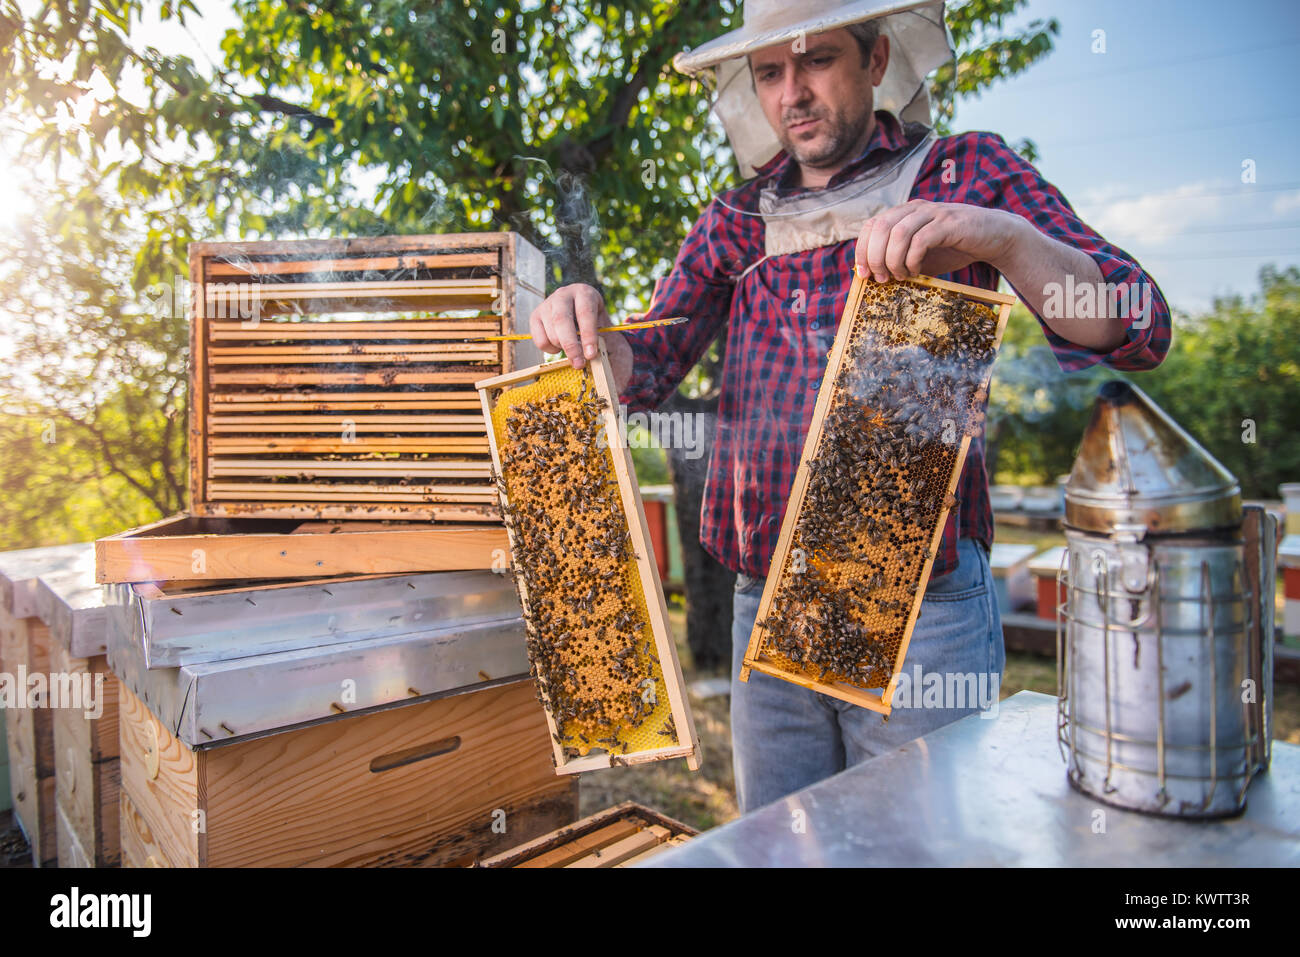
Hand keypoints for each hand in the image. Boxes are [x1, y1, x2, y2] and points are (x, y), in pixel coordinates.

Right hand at [527, 282, 633, 392]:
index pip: (585, 313)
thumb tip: (594, 361)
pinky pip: (539, 339)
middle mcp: (563, 294)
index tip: (591, 355)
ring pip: (551, 332)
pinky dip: (550, 349)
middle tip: (579, 364)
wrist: (578, 311)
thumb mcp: (601, 326)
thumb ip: (599, 340)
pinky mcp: (535, 316)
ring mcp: (547, 304)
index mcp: (584, 293)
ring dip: (562, 348)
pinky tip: (559, 345)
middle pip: (562, 321)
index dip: (588, 335)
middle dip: (571, 346)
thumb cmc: (593, 322)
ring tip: (573, 350)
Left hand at [854, 199, 1026, 281]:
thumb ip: (899, 260)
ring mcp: (933, 213)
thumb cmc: (955, 248)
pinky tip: (917, 271)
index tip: (863, 274)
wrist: (994, 237)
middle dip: (875, 257)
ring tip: (900, 276)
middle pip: (881, 228)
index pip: (871, 225)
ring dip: (893, 260)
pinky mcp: (949, 223)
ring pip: (898, 233)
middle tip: (881, 279)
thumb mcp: (920, 256)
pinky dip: (912, 259)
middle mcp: (916, 209)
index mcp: (904, 214)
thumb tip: (874, 277)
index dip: (862, 249)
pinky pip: (920, 240)